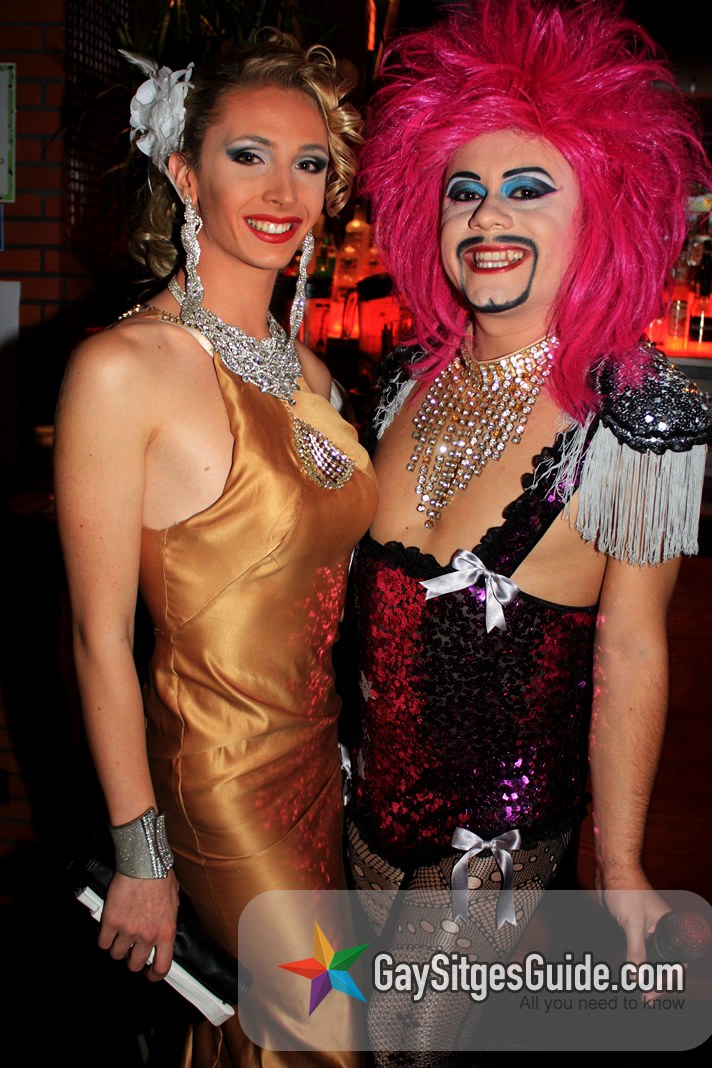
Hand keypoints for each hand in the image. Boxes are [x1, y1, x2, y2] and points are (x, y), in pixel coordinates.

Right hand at [98, 870, 179, 980]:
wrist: (143, 863)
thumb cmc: (160, 876)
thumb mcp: (174, 901)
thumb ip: (168, 920)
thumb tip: (165, 928)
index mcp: (166, 931)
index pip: (162, 967)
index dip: (154, 975)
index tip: (149, 974)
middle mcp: (147, 935)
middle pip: (135, 964)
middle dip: (132, 959)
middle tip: (131, 949)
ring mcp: (128, 930)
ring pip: (117, 954)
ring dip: (117, 946)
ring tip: (119, 934)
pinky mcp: (111, 922)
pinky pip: (103, 943)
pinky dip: (104, 938)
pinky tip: (108, 929)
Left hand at [596, 864, 670, 1001]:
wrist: (611, 870)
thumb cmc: (626, 889)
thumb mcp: (632, 924)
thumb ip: (636, 951)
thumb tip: (636, 977)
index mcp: (671, 927)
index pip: (678, 961)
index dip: (670, 979)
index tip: (655, 992)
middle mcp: (662, 929)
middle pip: (666, 963)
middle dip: (657, 981)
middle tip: (646, 997)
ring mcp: (648, 929)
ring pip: (652, 959)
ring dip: (646, 975)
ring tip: (640, 991)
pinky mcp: (634, 928)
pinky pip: (639, 951)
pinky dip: (636, 964)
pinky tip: (630, 974)